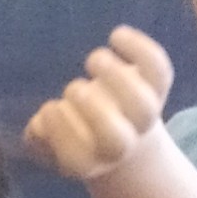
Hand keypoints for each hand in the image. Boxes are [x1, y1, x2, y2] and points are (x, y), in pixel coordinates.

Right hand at [22, 28, 175, 186]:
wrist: (126, 133)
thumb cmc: (76, 133)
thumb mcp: (50, 141)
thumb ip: (38, 137)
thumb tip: (39, 125)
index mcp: (92, 162)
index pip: (78, 158)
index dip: (61, 132)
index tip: (49, 108)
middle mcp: (122, 145)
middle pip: (115, 138)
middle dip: (93, 111)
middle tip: (73, 89)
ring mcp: (143, 117)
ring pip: (142, 106)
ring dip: (117, 79)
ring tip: (95, 59)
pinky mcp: (158, 88)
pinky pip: (157, 69)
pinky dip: (140, 49)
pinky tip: (116, 35)